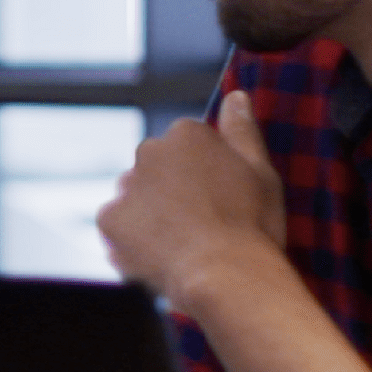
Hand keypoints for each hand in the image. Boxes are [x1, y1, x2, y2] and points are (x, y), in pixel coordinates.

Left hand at [97, 91, 286, 311]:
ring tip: (181, 242)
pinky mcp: (109, 220)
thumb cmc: (251, 225)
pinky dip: (133, 237)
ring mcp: (126, 186)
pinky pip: (119, 225)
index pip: (188, 144)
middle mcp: (149, 152)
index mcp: (186, 134)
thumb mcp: (262, 172)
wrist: (225, 275)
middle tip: (202, 221)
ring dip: (151, 211)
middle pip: (158, 167)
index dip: (206, 173)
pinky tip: (160, 253)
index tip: (220, 196)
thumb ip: (242, 130)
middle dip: (173, 188)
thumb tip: (235, 96)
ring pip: (137, 195)